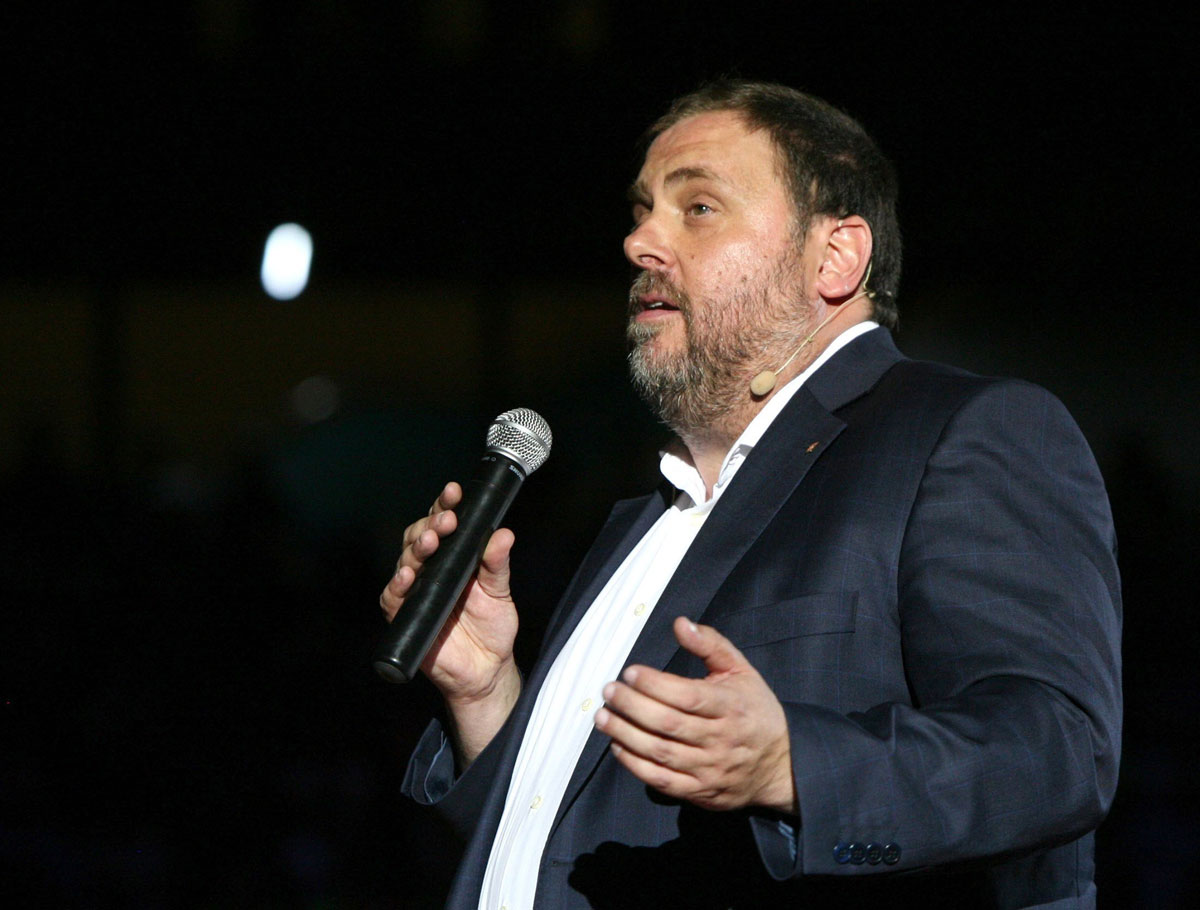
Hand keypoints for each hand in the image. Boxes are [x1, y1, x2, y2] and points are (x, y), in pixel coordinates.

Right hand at [380, 482, 518, 705]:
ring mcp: (416, 591)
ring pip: (405, 560)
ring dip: (416, 548)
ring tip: (430, 542)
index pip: (443, 524)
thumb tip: (503, 534)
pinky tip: (408, 575)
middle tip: (447, 521)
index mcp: (453, 558)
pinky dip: (398, 584)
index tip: (454, 493)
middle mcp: (431, 569)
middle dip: (431, 524)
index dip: (445, 506)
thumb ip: (498, 564)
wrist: (486, 669)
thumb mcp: (500, 591)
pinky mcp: (405, 615)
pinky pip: (393, 597)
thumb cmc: (491, 628)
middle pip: (419, 536)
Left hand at [594, 617, 796, 813]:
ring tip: (603, 717)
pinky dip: (635, 764)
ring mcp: (710, 768)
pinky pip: (662, 781)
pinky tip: (618, 745)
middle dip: (632, 706)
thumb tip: (680, 624)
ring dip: (626, 734)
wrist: (781, 764)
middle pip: (668, 724)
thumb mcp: (741, 670)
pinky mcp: (700, 791)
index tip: (630, 673)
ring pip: (661, 753)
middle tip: (609, 691)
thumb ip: (710, 644)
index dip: (655, 685)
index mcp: (732, 706)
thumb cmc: (755, 710)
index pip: (688, 696)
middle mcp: (720, 739)